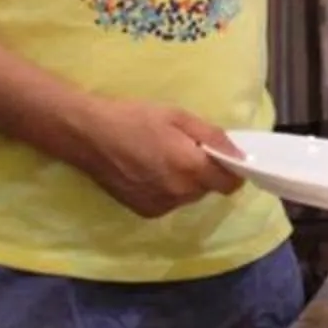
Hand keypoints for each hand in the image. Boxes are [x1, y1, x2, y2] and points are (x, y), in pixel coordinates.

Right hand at [66, 96, 243, 218]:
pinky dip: (167, 189)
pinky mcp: (145, 211)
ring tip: (163, 158)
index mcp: (191, 168)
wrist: (88, 135)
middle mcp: (180, 193)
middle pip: (208, 189)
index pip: (230, 183)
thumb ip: (213, 136)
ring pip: (188, 196)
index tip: (224, 158)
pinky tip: (149, 171)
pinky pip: (170, 202)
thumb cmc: (134, 118)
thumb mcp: (178, 116)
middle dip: (204, 172)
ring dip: (185, 181)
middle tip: (185, 149)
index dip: (232, 170)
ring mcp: (162, 205)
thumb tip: (239, 154)